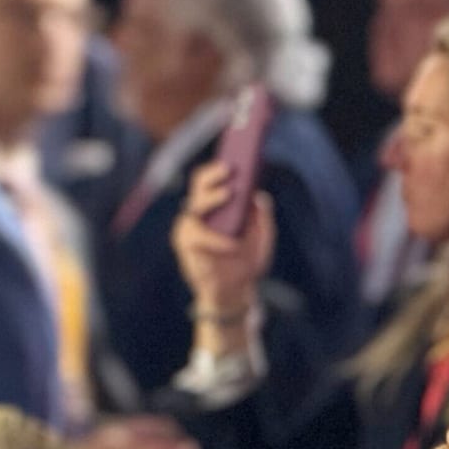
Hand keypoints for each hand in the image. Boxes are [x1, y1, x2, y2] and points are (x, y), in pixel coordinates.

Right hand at [171, 160, 275, 319]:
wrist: (235, 292)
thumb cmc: (247, 261)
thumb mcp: (262, 238)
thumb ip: (263, 218)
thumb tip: (259, 196)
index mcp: (217, 205)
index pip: (213, 177)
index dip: (220, 165)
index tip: (235, 157)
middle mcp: (201, 211)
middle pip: (199, 183)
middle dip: (213, 174)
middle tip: (229, 169)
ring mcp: (190, 227)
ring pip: (194, 206)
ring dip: (211, 198)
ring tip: (228, 194)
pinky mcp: (186, 246)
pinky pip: (196, 236)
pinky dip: (215, 238)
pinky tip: (230, 241)